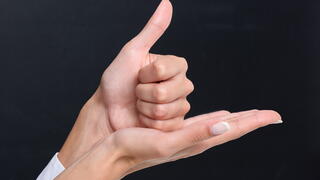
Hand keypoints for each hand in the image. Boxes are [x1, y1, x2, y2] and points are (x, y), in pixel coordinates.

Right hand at [55, 110, 281, 179]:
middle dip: (250, 120)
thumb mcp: (166, 143)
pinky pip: (203, 123)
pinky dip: (215, 118)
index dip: (253, 122)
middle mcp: (194, 141)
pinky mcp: (176, 132)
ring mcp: (186, 137)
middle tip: (269, 114)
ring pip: (219, 125)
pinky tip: (218, 117)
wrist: (112, 152)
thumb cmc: (134, 149)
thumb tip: (225, 125)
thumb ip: (195, 134)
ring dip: (237, 120)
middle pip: (230, 129)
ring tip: (248, 115)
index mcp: (195, 143)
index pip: (232, 131)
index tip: (272, 116)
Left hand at [59, 0, 191, 166]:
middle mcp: (181, 85)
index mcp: (174, 67)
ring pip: (166, 109)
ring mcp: (179, 106)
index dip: (147, 74)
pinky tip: (144, 118)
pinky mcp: (174, 125)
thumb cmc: (118, 82)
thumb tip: (166, 4)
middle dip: (144, 93)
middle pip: (168, 92)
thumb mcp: (132, 52)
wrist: (108, 110)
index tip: (139, 74)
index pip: (168, 69)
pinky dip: (149, 122)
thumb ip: (152, 30)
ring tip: (139, 104)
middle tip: (137, 92)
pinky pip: (166, 124)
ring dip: (145, 108)